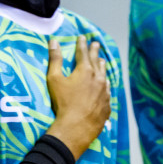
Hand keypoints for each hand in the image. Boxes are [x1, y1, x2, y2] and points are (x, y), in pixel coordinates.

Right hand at [45, 36, 110, 156]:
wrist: (76, 126)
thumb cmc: (63, 102)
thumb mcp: (54, 79)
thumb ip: (55, 59)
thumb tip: (54, 42)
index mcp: (85, 70)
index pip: (83, 53)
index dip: (82, 44)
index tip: (83, 37)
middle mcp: (98, 78)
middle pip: (97, 61)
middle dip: (95, 51)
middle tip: (96, 44)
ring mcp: (105, 92)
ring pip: (105, 75)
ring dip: (102, 67)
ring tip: (102, 61)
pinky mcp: (107, 105)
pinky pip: (108, 91)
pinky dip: (105, 85)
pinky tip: (105, 86)